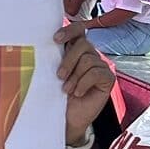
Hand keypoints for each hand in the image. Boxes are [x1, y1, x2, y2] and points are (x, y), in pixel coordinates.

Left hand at [55, 23, 114, 145]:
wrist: (67, 118)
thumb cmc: (58, 96)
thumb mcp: (52, 74)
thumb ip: (54, 58)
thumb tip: (42, 45)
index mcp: (75, 51)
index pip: (78, 30)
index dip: (69, 30)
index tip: (55, 39)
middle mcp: (90, 55)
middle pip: (83, 44)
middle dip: (68, 60)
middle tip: (59, 76)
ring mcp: (100, 66)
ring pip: (88, 59)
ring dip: (75, 76)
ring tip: (67, 89)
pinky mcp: (108, 78)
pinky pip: (97, 73)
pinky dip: (84, 83)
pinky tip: (78, 93)